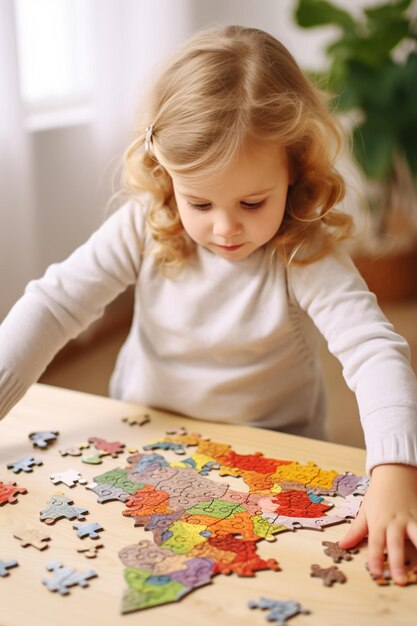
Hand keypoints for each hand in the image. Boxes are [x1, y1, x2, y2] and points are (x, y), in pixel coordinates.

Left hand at [339, 463, 416, 583]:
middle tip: (400, 580)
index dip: (375, 558)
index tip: (376, 573)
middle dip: (397, 562)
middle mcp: (395, 522)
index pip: (375, 542)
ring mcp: (411, 519)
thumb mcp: (364, 511)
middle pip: (395, 543)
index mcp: (378, 521)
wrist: (395, 474)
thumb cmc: (378, 495)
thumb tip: (342, 545)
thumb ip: (355, 531)